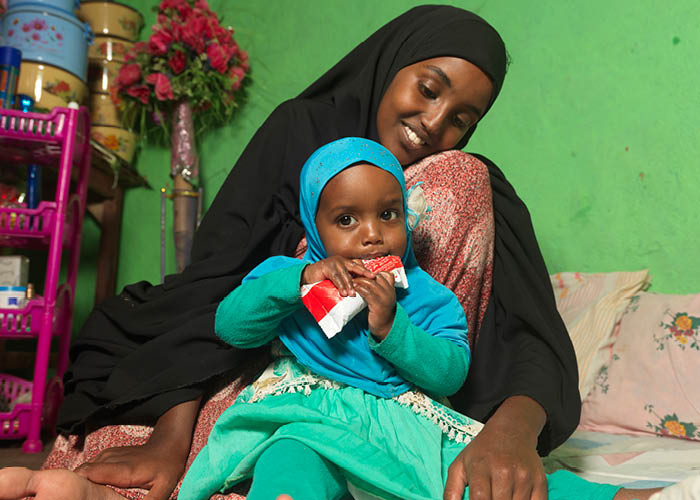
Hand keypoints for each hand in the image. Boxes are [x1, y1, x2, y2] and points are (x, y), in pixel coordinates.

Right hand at [75, 398, 200, 499]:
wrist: (168, 445)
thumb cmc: (167, 467)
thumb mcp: (164, 487)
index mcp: (122, 469)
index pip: (88, 473)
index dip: (79, 486)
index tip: (80, 498)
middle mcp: (111, 459)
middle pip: (82, 473)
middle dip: (79, 488)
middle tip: (84, 499)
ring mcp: (108, 455)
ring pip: (83, 470)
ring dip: (83, 484)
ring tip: (90, 496)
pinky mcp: (107, 455)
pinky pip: (90, 468)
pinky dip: (88, 479)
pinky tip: (96, 489)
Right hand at [301, 256, 374, 295]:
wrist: (308, 277)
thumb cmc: (324, 279)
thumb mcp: (338, 280)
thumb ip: (347, 282)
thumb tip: (360, 291)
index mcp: (345, 262)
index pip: (359, 266)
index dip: (366, 271)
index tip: (375, 277)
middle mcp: (341, 261)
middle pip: (355, 267)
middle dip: (364, 273)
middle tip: (372, 279)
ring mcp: (333, 262)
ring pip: (345, 274)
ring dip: (349, 285)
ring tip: (353, 294)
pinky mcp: (326, 267)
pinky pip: (335, 277)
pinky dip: (340, 285)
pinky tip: (343, 292)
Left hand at [353, 271, 395, 339]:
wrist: (385, 327)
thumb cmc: (380, 312)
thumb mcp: (382, 298)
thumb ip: (377, 290)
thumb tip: (365, 281)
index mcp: (391, 289)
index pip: (385, 274)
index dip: (373, 272)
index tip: (362, 273)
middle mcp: (389, 291)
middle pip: (376, 277)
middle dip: (363, 275)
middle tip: (353, 275)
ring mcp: (385, 298)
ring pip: (371, 283)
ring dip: (359, 281)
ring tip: (351, 280)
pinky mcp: (378, 305)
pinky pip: (368, 293)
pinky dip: (359, 289)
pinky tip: (354, 288)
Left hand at [444, 396, 547, 499]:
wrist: (511, 430)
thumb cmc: (482, 452)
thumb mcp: (460, 465)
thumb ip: (451, 490)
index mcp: (481, 468)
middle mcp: (504, 471)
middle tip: (491, 498)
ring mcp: (524, 477)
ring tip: (501, 496)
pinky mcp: (540, 481)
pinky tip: (515, 499)